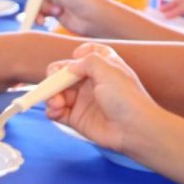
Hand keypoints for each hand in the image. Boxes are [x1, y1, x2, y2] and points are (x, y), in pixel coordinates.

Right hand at [43, 43, 161, 154]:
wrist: (133, 129)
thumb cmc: (126, 98)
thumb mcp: (109, 71)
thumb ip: (87, 61)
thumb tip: (68, 67)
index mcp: (103, 67)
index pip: (88, 54)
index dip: (79, 53)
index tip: (75, 56)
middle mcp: (91, 82)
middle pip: (64, 74)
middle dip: (54, 78)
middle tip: (52, 86)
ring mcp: (82, 100)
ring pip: (57, 93)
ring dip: (51, 96)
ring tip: (56, 103)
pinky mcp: (75, 118)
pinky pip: (56, 111)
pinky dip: (51, 111)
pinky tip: (56, 111)